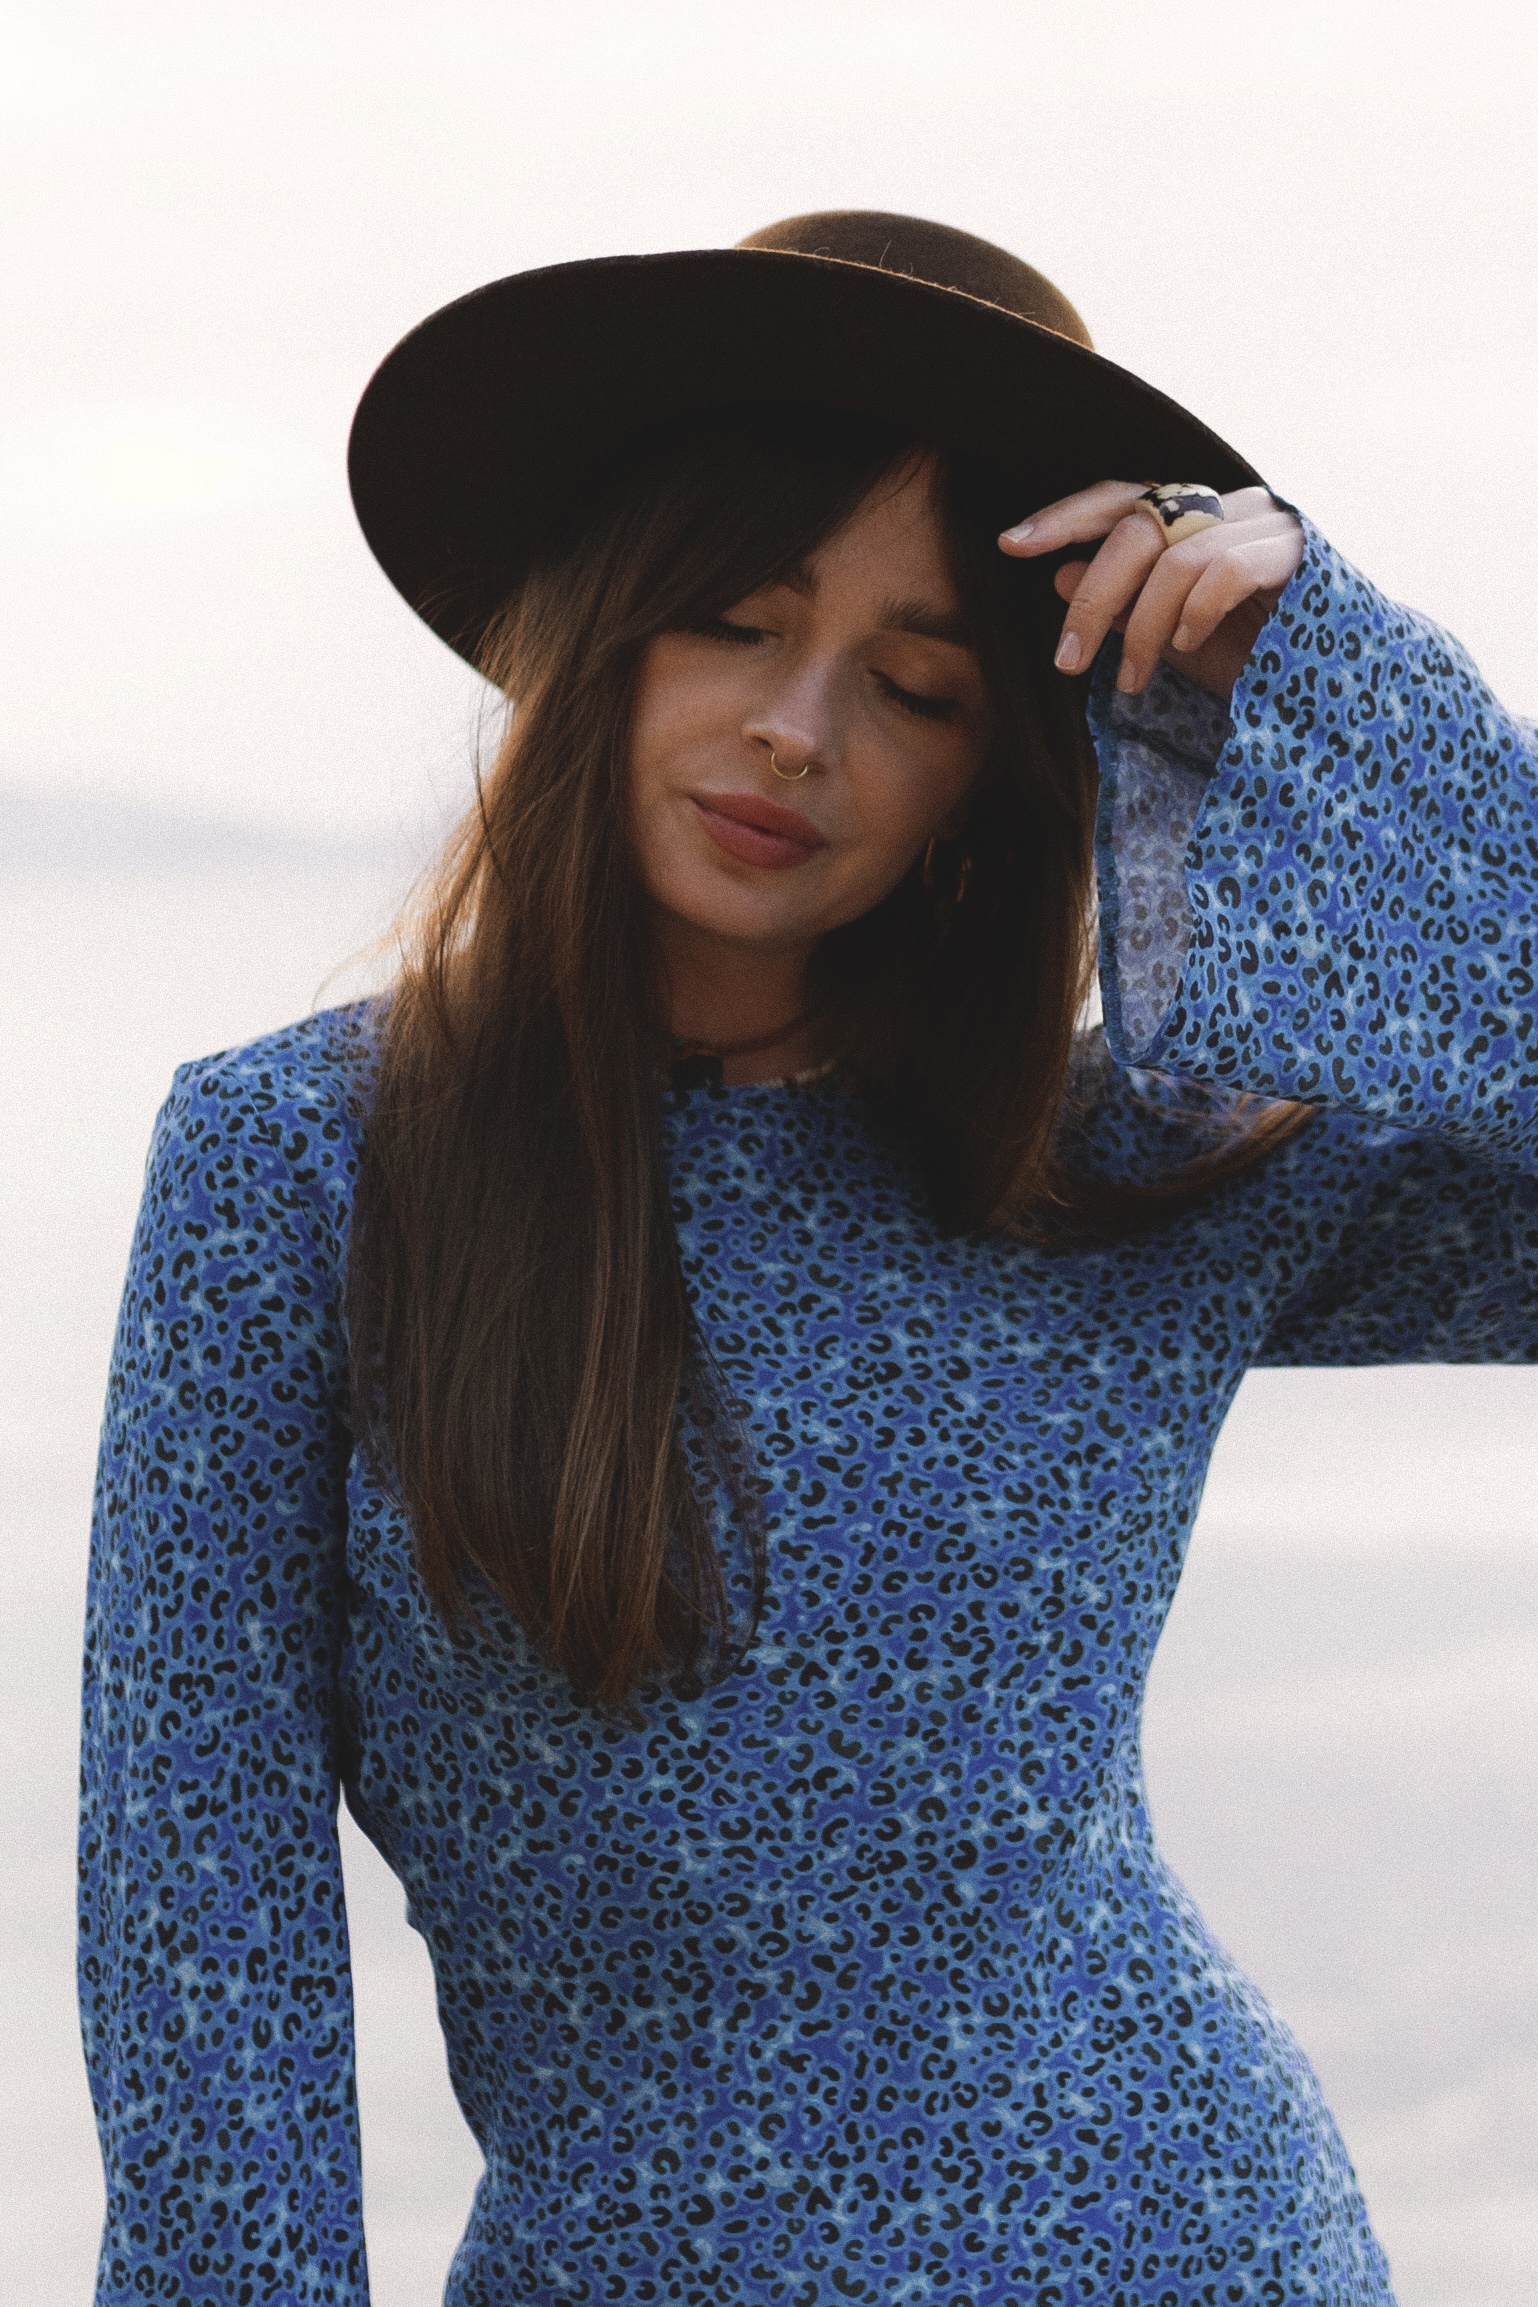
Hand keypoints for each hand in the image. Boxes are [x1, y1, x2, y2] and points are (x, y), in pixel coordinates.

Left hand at [998, 481, 1304, 699]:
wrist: (1334, 695)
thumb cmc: (1250, 663)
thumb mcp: (1166, 639)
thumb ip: (1122, 604)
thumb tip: (1059, 572)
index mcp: (1194, 519)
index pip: (1119, 500)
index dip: (1065, 517)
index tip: (1011, 545)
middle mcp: (1228, 507)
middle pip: (1136, 529)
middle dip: (1093, 599)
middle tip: (1068, 661)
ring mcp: (1266, 524)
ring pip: (1175, 557)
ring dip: (1140, 626)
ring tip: (1132, 679)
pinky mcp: (1298, 552)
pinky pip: (1224, 568)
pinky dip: (1194, 610)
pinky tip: (1187, 646)